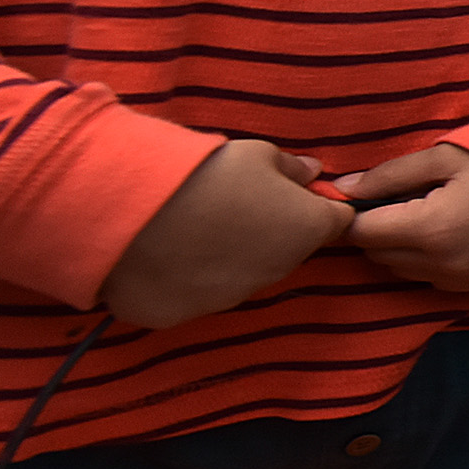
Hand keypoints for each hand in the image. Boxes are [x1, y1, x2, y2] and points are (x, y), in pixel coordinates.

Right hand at [101, 140, 350, 329]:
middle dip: (273, 230)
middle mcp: (280, 271)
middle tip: (233, 204)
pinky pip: (197, 294)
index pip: (336, 220)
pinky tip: (164, 255)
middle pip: (290, 250)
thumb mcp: (257, 153)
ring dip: (233, 256)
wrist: (132, 210)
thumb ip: (292, 168)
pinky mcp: (187, 315)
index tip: (292, 193)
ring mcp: (234, 298)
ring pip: (246, 275)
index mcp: (308, 228)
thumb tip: (313, 174)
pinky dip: (189, 277)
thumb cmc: (206, 172)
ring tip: (194, 227)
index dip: (317, 205)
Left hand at [338, 143, 468, 293]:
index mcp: (430, 229)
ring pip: (405, 272)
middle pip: (380, 256)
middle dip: (380, 230)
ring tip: (428, 215)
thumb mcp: (444, 156)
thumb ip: (388, 176)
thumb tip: (341, 190)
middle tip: (400, 200)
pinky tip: (453, 233)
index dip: (355, 214)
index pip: (362, 233)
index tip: (363, 197)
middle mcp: (445, 265)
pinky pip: (436, 281)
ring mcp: (467, 281)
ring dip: (404, 248)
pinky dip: (432, 262)